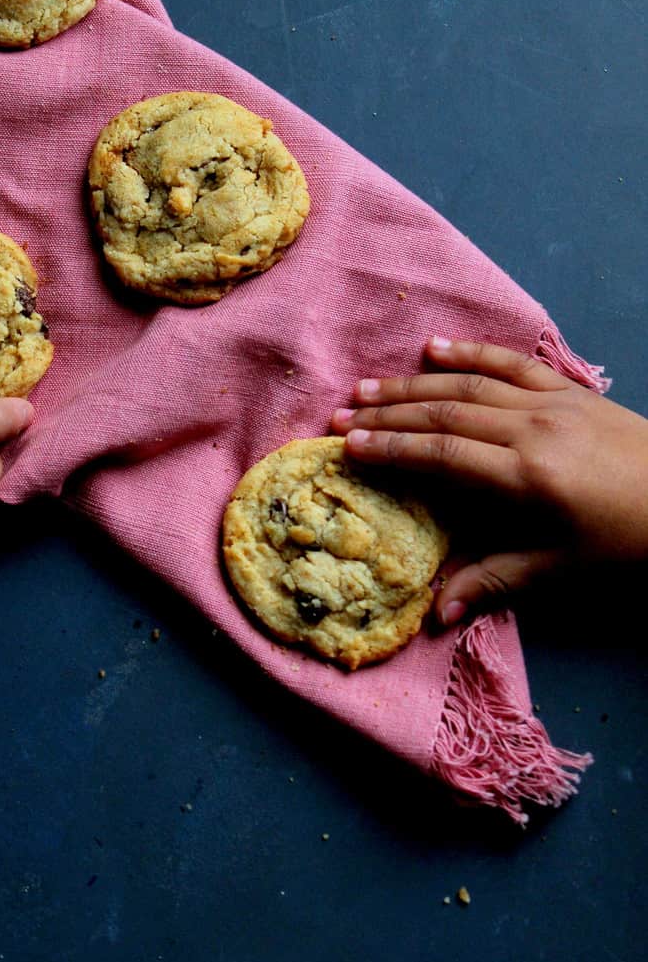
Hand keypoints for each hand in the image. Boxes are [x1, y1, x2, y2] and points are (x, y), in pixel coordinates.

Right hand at [330, 337, 647, 623]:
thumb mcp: (560, 570)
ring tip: (368, 387)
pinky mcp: (571, 390)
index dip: (392, 450)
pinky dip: (470, 354)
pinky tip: (434, 348)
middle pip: (446, 414)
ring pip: (470, 385)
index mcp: (528, 477)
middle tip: (342, 417)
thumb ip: (494, 580)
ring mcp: (554, 402)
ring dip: (414, 385)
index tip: (349, 446)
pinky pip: (512, 363)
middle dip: (389, 415)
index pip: (443, 456)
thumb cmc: (627, 543)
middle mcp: (535, 429)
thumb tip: (436, 613)